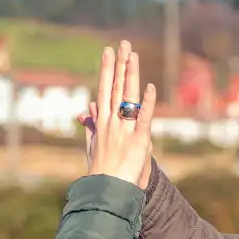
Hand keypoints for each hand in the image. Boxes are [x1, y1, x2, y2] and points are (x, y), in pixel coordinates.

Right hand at [76, 41, 154, 188]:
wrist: (106, 195)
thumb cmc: (101, 174)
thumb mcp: (93, 147)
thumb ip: (92, 126)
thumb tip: (88, 108)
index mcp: (102, 124)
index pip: (104, 91)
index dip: (107, 70)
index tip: (108, 53)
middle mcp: (111, 124)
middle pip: (115, 88)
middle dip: (119, 65)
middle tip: (122, 44)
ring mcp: (124, 132)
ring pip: (127, 98)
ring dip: (130, 74)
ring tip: (132, 54)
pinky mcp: (138, 142)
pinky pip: (143, 119)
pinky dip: (147, 103)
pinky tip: (150, 88)